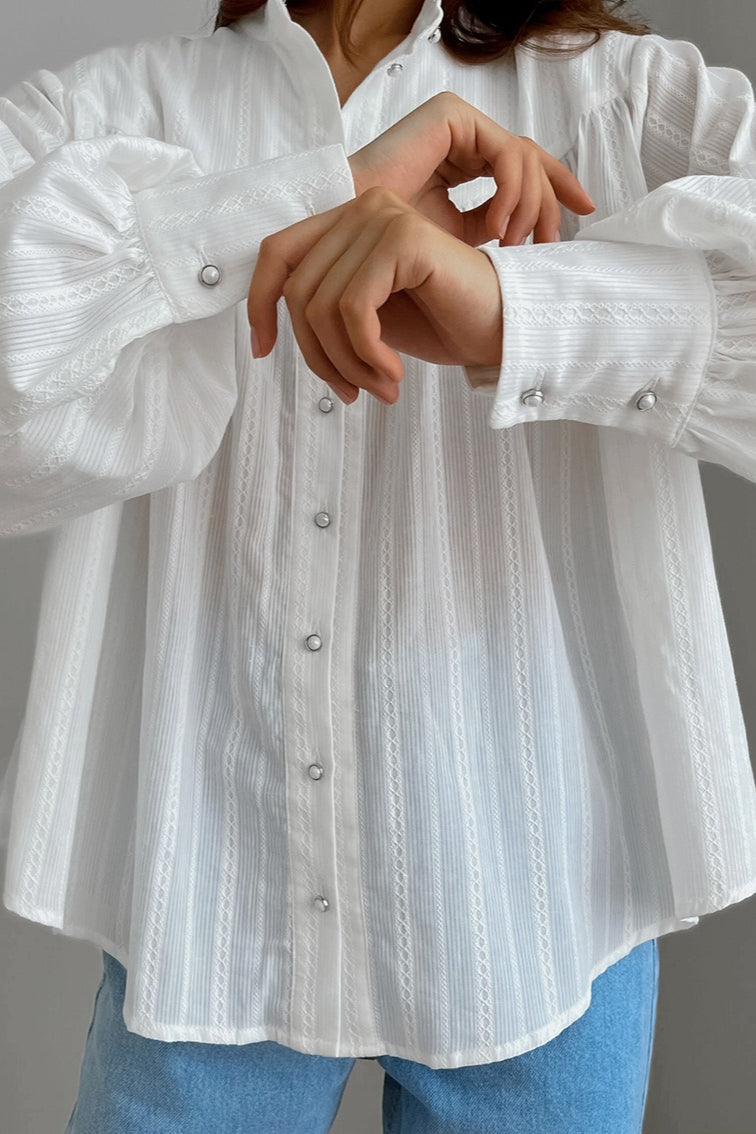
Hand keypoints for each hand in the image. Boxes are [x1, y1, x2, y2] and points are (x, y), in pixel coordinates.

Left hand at [247, 187, 502, 405]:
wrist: (505, 328)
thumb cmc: (443, 325)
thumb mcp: (367, 319)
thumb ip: (324, 309)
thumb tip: (266, 325)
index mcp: (349, 221)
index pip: (277, 254)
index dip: (258, 305)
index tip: (264, 352)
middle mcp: (363, 206)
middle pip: (299, 291)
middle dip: (318, 355)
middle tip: (351, 393)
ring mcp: (384, 216)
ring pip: (323, 305)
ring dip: (347, 362)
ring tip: (379, 388)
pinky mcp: (405, 238)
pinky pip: (354, 308)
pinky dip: (365, 352)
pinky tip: (392, 373)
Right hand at [347, 91, 595, 247]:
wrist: (353, 242)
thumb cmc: (390, 248)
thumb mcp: (455, 240)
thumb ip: (489, 225)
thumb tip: (524, 230)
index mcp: (459, 163)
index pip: (520, 169)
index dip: (554, 190)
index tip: (581, 216)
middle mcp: (460, 139)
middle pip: (529, 161)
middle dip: (552, 201)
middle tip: (555, 242)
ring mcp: (456, 125)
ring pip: (524, 159)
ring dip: (530, 206)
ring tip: (515, 246)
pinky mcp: (451, 117)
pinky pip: (507, 152)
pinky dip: (513, 193)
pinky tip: (500, 229)